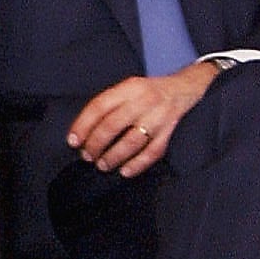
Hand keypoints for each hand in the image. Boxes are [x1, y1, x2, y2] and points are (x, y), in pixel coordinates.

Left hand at [66, 62, 218, 176]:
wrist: (187, 87)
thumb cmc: (150, 92)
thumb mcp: (128, 88)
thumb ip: (109, 105)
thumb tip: (83, 131)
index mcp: (129, 88)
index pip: (99, 106)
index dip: (83, 125)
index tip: (73, 141)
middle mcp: (144, 101)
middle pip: (113, 125)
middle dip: (95, 144)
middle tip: (86, 156)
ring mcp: (159, 117)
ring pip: (132, 141)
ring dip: (113, 156)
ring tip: (102, 165)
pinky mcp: (170, 132)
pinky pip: (152, 152)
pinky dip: (137, 164)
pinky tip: (125, 171)